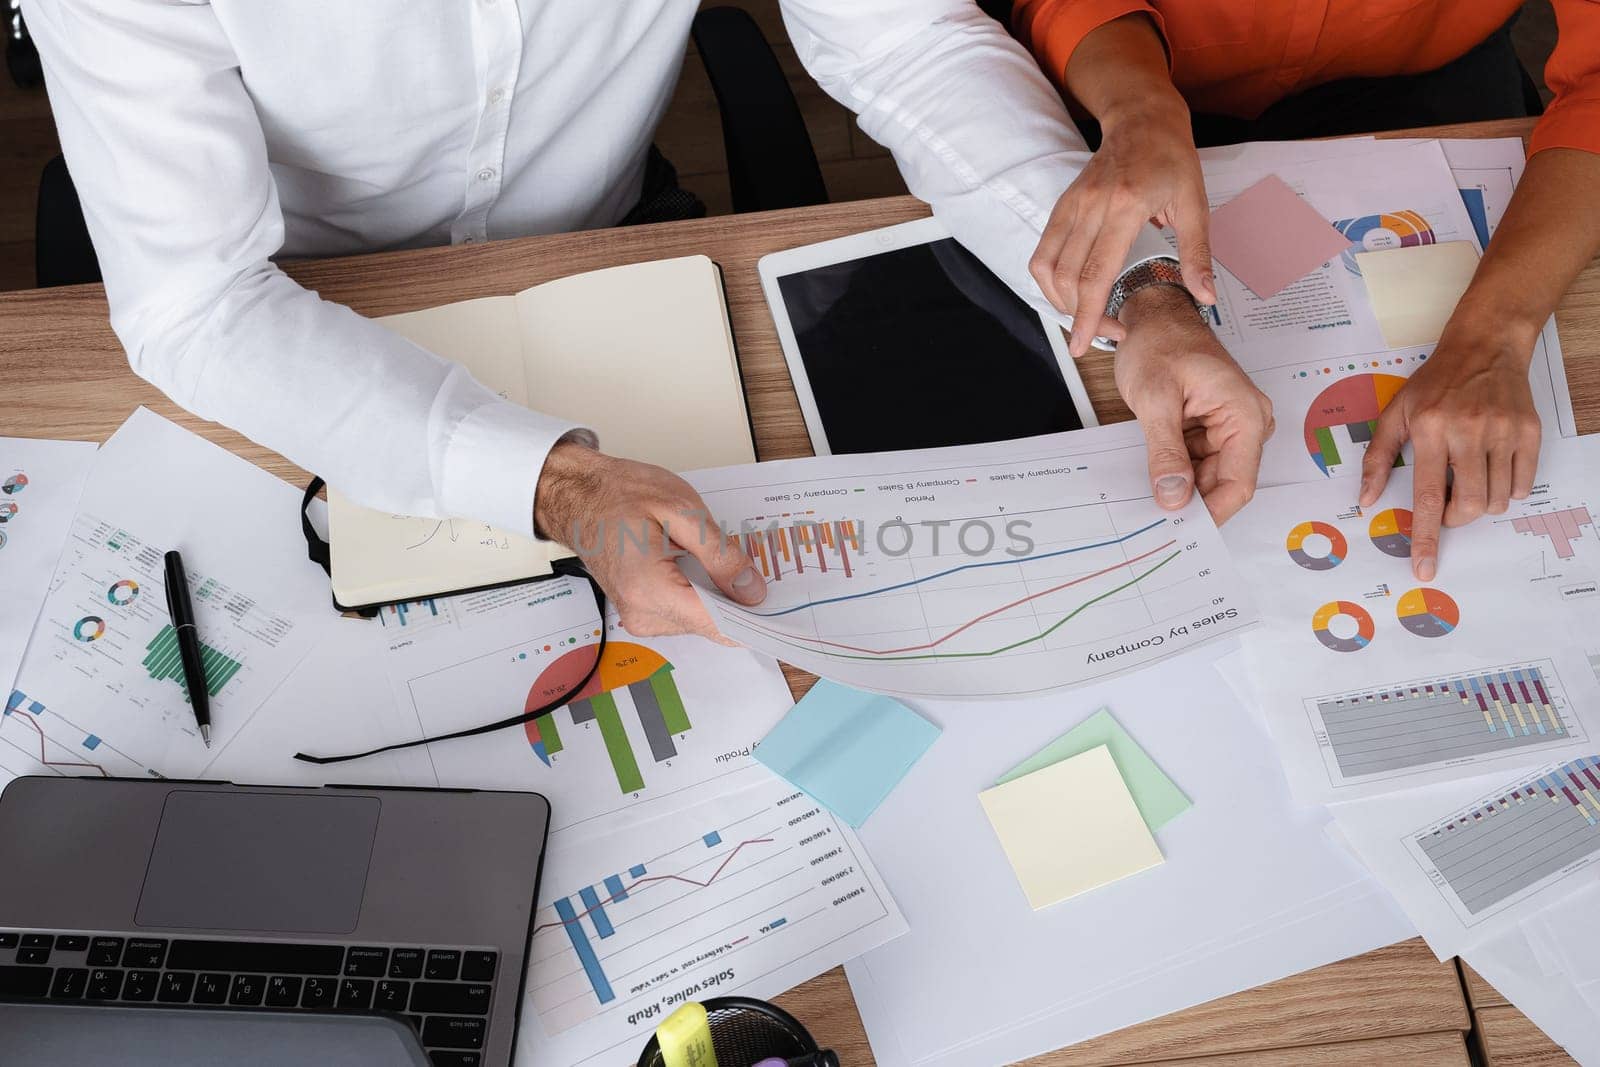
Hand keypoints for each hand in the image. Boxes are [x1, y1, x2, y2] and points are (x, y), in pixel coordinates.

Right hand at [533, 440, 765, 639]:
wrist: (579, 497)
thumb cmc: (620, 494)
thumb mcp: (681, 510)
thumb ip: (720, 554)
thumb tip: (751, 590)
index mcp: (650, 589)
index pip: (717, 623)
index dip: (753, 615)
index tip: (779, 606)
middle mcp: (643, 613)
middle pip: (712, 624)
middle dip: (736, 600)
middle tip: (749, 565)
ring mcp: (640, 617)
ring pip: (701, 621)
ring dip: (717, 595)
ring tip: (716, 558)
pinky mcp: (642, 613)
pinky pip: (685, 613)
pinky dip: (700, 594)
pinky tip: (699, 566)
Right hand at [1029, 94, 1215, 357]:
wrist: (1142, 117)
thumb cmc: (1172, 158)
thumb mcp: (1196, 203)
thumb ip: (1197, 255)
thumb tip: (1206, 298)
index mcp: (1126, 206)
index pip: (1096, 273)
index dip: (1088, 314)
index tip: (1083, 344)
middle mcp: (1091, 205)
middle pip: (1068, 278)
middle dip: (1080, 316)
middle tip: (1105, 334)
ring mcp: (1071, 204)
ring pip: (1047, 268)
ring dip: (1059, 301)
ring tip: (1083, 318)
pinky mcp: (1061, 205)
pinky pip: (1043, 253)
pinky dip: (1050, 281)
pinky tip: (1069, 295)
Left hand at [1114, 286, 1272, 522]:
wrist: (1152, 315)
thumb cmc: (1159, 342)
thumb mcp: (1156, 399)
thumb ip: (1166, 452)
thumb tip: (1173, 499)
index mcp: (1245, 414)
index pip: (1238, 483)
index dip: (1211, 513)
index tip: (1182, 535)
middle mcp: (1246, 423)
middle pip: (1224, 483)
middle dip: (1193, 505)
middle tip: (1156, 528)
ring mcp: (1229, 427)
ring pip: (1208, 477)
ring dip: (1181, 491)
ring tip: (1148, 506)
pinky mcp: (1210, 429)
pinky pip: (1196, 463)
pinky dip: (1176, 474)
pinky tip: (1153, 483)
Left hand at [1359, 320, 1539, 581]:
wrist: (1484, 347)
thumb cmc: (1433, 384)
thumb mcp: (1395, 414)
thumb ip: (1377, 459)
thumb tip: (1365, 501)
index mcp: (1430, 430)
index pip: (1428, 497)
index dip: (1426, 537)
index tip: (1425, 568)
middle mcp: (1468, 431)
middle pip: (1470, 505)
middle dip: (1457, 518)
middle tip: (1450, 504)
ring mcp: (1503, 431)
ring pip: (1497, 499)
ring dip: (1481, 503)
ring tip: (1470, 477)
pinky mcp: (1529, 431)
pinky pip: (1523, 484)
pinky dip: (1508, 489)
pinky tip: (1493, 467)